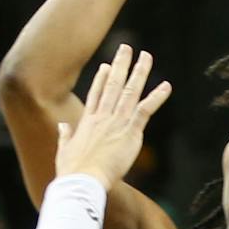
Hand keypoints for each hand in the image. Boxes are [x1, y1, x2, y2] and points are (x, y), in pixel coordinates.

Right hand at [53, 44, 171, 185]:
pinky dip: (157, 97)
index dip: (102, 78)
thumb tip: (62, 126)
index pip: (96, 94)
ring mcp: (117, 121)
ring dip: (140, 72)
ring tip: (146, 56)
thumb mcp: (64, 150)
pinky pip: (146, 109)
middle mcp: (103, 116)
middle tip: (127, 48)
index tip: (107, 65)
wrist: (82, 180)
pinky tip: (166, 86)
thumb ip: (65, 136)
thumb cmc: (72, 171)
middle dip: (121, 64)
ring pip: (130, 90)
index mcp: (87, 121)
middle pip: (113, 84)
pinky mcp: (130, 131)